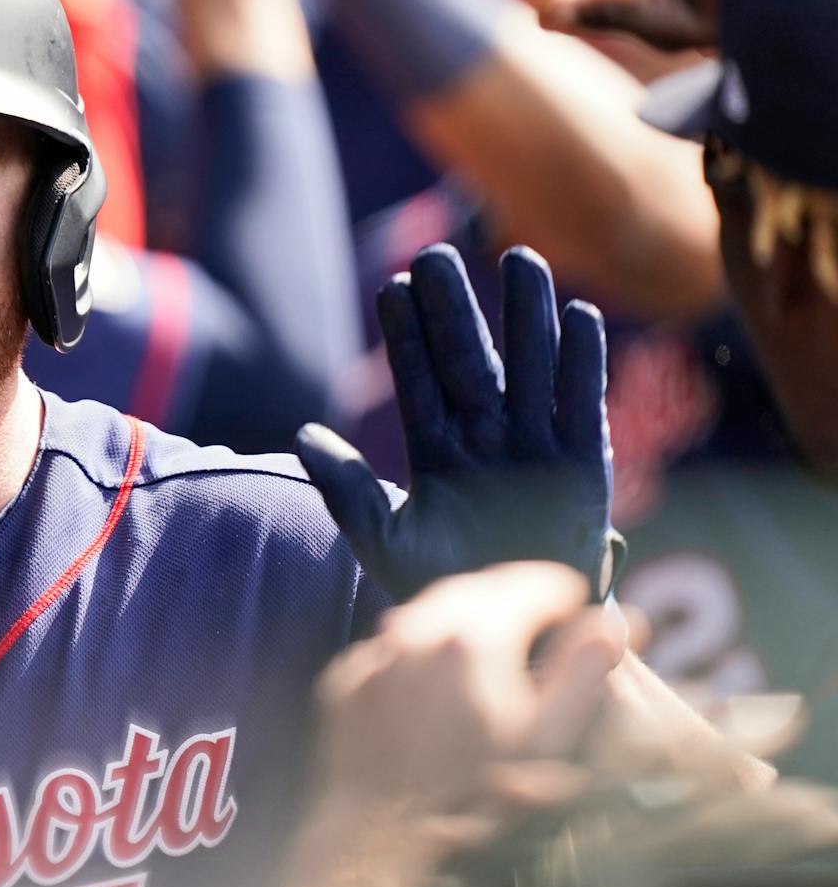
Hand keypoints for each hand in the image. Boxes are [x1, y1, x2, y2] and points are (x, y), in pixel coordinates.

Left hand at [297, 244, 617, 600]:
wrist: (516, 633)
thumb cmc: (448, 587)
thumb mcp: (385, 541)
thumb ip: (347, 490)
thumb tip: (301, 436)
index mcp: (436, 449)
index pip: (418, 379)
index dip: (408, 335)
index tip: (393, 287)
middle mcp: (485, 435)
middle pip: (471, 358)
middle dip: (456, 308)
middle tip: (439, 253)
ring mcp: (535, 443)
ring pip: (530, 364)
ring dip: (526, 314)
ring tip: (518, 256)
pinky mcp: (584, 463)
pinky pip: (585, 402)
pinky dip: (585, 361)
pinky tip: (581, 314)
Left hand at [314, 562, 622, 818]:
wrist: (381, 834)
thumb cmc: (476, 793)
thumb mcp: (547, 738)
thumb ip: (581, 672)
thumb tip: (611, 621)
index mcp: (475, 636)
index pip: (531, 584)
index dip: (564, 592)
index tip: (577, 601)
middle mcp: (417, 628)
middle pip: (478, 588)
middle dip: (514, 595)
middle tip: (540, 612)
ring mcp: (375, 651)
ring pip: (428, 609)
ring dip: (466, 614)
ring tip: (494, 638)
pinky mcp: (345, 676)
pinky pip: (392, 645)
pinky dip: (420, 648)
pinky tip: (437, 678)